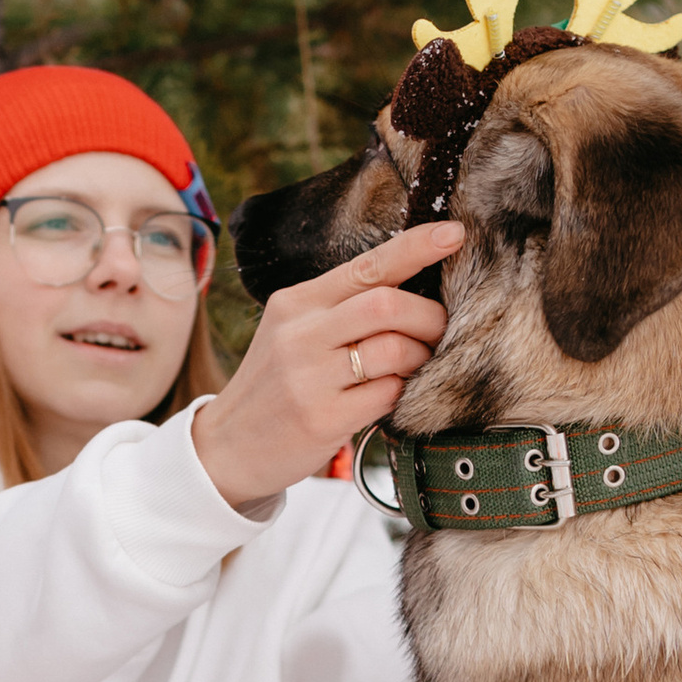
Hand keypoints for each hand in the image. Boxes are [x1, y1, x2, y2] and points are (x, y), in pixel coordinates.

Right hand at [190, 221, 462, 510]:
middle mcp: (299, 334)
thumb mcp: (292, 334)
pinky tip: (391, 396)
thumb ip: (340, 310)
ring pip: (394, 349)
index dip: (416, 247)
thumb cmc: (275, 387)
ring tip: (414, 367)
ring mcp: (309, 377)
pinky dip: (402, 392)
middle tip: (440, 332)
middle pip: (388, 304)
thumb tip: (413, 289)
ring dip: (420, 357)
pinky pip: (388, 394)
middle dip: (430, 316)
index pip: (366, 265)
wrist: (227, 448)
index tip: (454, 234)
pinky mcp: (321, 418)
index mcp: (295, 302)